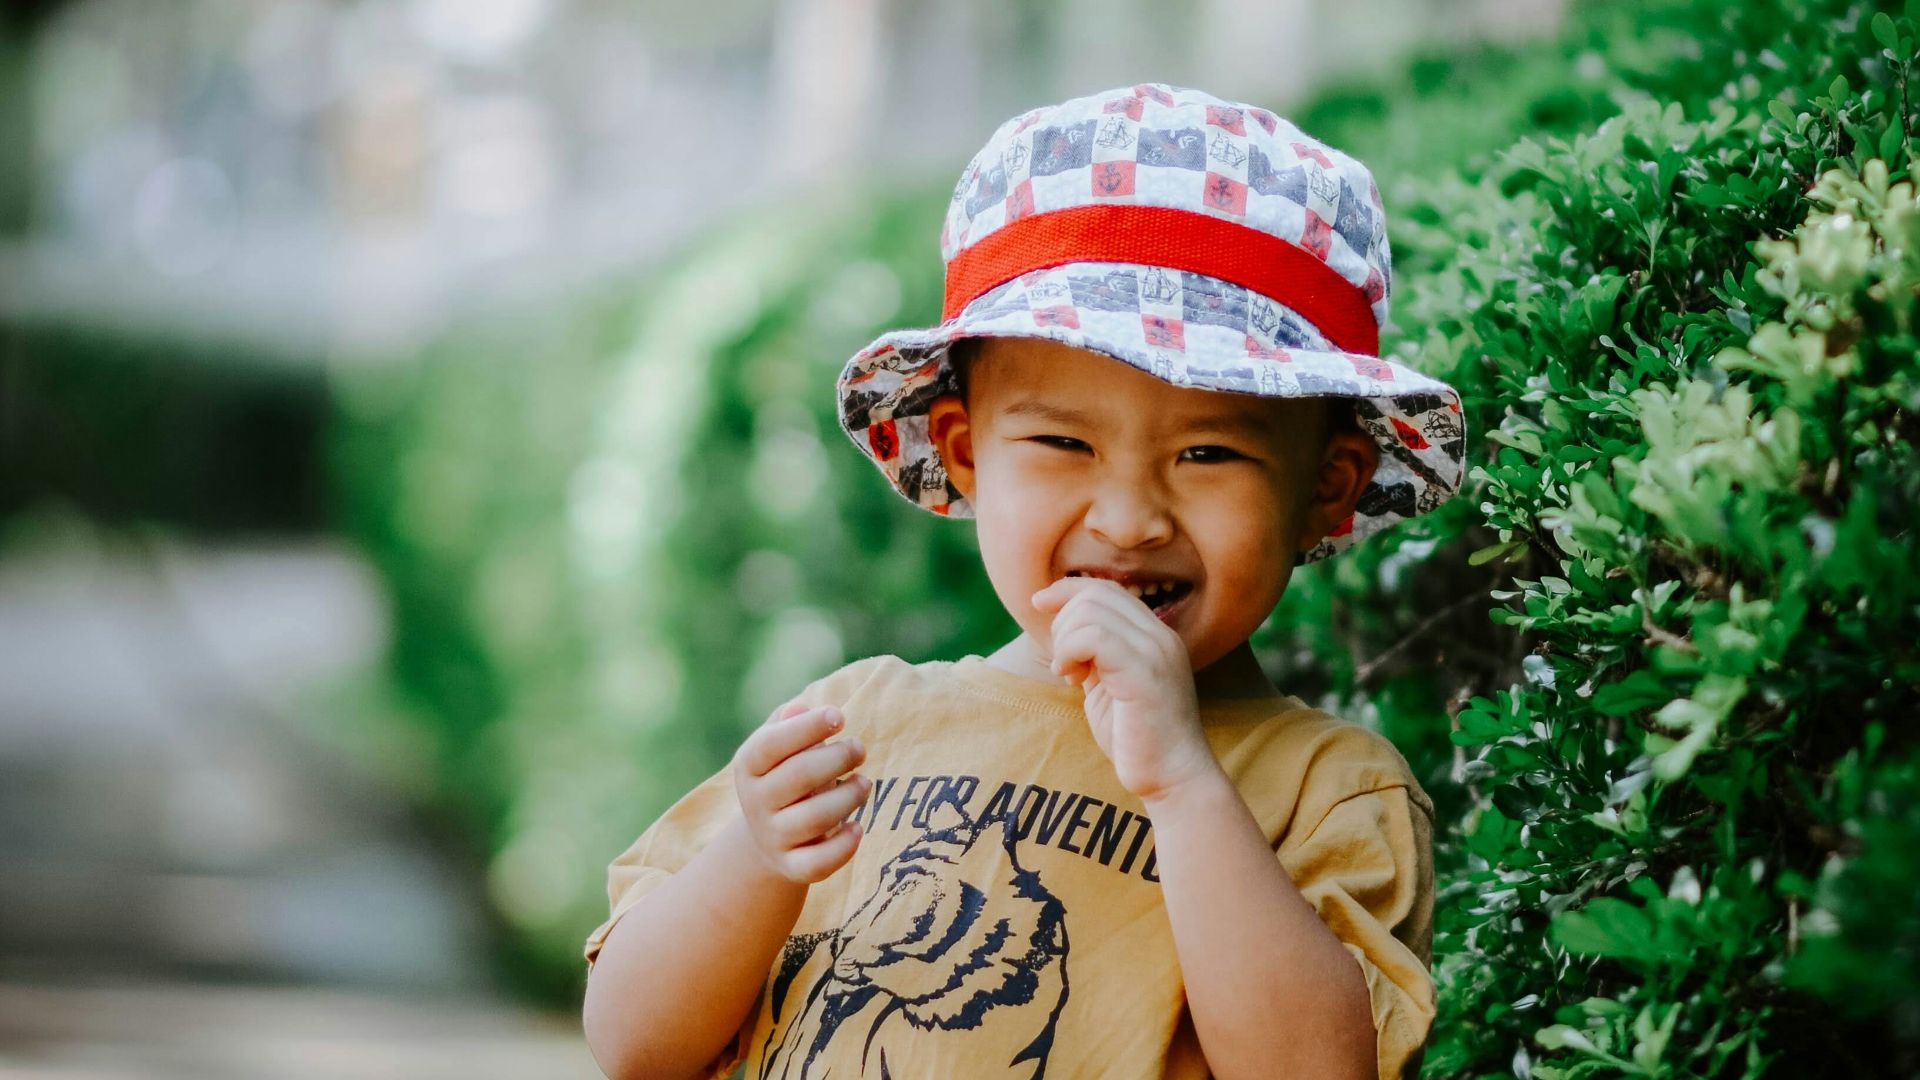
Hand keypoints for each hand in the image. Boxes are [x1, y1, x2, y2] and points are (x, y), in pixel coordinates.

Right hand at [732, 701, 872, 883]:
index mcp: (748, 766)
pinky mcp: (792, 867)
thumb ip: (788, 725)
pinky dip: (843, 847)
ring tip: (864, 783)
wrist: (769, 837)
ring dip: (849, 796)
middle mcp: (755, 802)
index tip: (839, 717)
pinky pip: (817, 863)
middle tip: (859, 749)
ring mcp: (772, 837)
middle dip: (837, 758)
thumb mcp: (780, 748)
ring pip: (815, 818)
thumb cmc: (785, 776)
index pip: (772, 743)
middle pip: (799, 776)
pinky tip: (858, 827)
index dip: (807, 727)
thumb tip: (799, 709)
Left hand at [1030, 578, 1219, 801]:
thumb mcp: (1109, 685)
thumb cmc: (1137, 739)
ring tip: (1070, 674)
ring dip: (1065, 642)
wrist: (1172, 777)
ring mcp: (1155, 650)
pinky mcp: (1144, 671)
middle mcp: (1159, 635)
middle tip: (1065, 665)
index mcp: (1154, 635)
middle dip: (1063, 624)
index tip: (1039, 604)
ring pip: (1089, 611)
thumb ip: (1094, 655)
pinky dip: (1069, 652)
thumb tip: (1062, 629)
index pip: (1106, 589)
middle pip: (1094, 594)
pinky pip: (1093, 637)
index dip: (1067, 590)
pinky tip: (1072, 678)